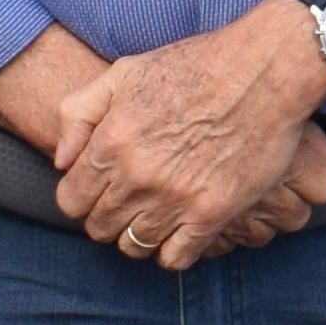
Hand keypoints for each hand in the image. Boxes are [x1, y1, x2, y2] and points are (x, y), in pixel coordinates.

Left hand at [49, 4, 325, 269]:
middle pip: (99, 227)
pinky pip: (175, 259)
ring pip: (134, 246)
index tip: (101, 189)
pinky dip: (172, 252)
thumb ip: (78, 114)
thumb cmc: (194, 66)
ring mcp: (174, 198)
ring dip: (139, 235)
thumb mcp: (122, 72)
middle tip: (129, 201)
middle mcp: (137, 176)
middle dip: (108, 217)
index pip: (70, 201)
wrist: (264, 70)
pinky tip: (180, 232)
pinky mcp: (212, 212)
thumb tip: (61, 161)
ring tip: (154, 215)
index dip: (82, 197)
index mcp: (110, 142)